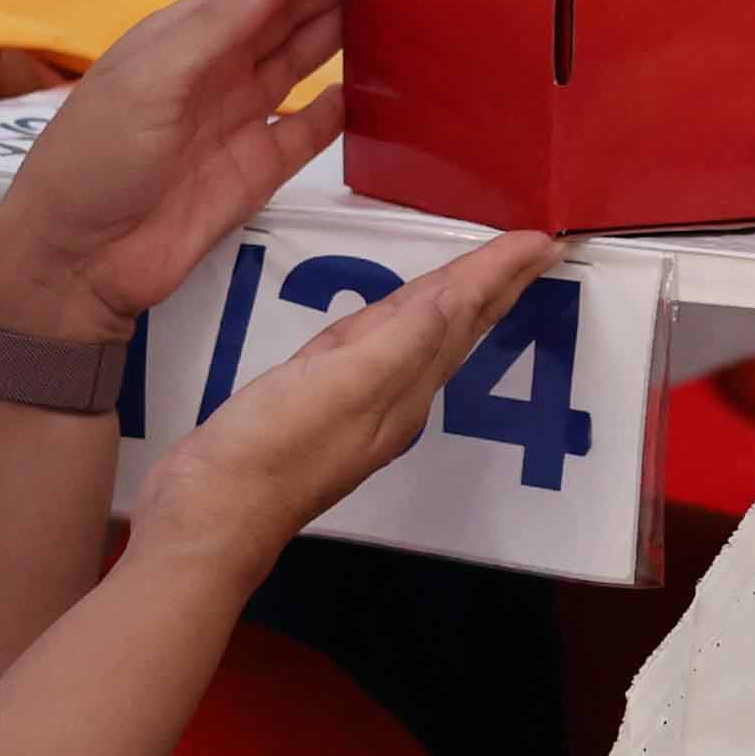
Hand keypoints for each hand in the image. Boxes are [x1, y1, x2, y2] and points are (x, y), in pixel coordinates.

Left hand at [0, 0, 349, 331]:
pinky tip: (372, 85)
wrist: (76, 263)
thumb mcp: (148, 82)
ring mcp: (236, 120)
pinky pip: (309, 131)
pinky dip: (339, 109)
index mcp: (177, 39)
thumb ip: (215, 28)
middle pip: (280, 17)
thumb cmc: (92, 161)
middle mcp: (211, 72)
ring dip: (338, 33)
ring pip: (299, 64)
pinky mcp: (257, 170)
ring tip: (392, 3)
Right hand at [138, 231, 561, 570]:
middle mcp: (393, 394)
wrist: (211, 515)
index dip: (499, 272)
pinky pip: (377, 345)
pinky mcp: (318, 400)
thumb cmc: (271, 448)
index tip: (543, 240)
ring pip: (421, 333)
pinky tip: (404, 314)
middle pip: (455, 324)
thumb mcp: (339, 387)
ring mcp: (356, 400)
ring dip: (458, 297)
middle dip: (495, 283)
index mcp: (405, 387)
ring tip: (488, 270)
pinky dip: (401, 319)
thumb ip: (398, 343)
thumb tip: (454, 300)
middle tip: (536, 248)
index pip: (464, 315)